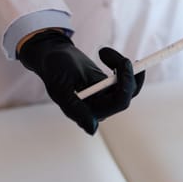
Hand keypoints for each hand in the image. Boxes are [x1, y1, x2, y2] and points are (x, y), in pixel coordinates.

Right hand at [18, 30, 144, 134]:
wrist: (53, 56)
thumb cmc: (54, 69)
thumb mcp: (60, 86)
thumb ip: (74, 108)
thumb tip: (93, 129)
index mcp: (88, 111)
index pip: (118, 102)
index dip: (126, 83)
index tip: (124, 61)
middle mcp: (99, 107)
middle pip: (127, 94)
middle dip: (128, 74)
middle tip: (122, 57)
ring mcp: (106, 97)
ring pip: (129, 85)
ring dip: (122, 66)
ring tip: (103, 52)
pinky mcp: (109, 87)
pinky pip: (126, 79)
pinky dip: (120, 64)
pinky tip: (105, 54)